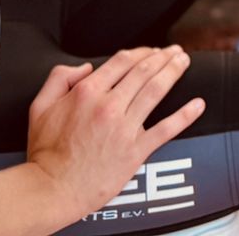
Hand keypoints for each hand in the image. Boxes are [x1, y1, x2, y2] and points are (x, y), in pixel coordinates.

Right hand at [26, 50, 205, 218]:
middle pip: (144, 71)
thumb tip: (84, 67)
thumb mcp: (40, 106)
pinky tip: (198, 104)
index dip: (140, 51)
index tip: (150, 51)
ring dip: (174, 72)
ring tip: (185, 62)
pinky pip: (166, 129)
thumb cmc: (45, 151)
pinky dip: (185, 115)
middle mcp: (108, 106)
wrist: (52, 189)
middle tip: (176, 51)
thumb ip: (59, 77)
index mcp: (87, 92)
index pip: (122, 61)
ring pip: (156, 91)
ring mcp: (124, 128)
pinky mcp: (135, 151)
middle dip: (163, 56)